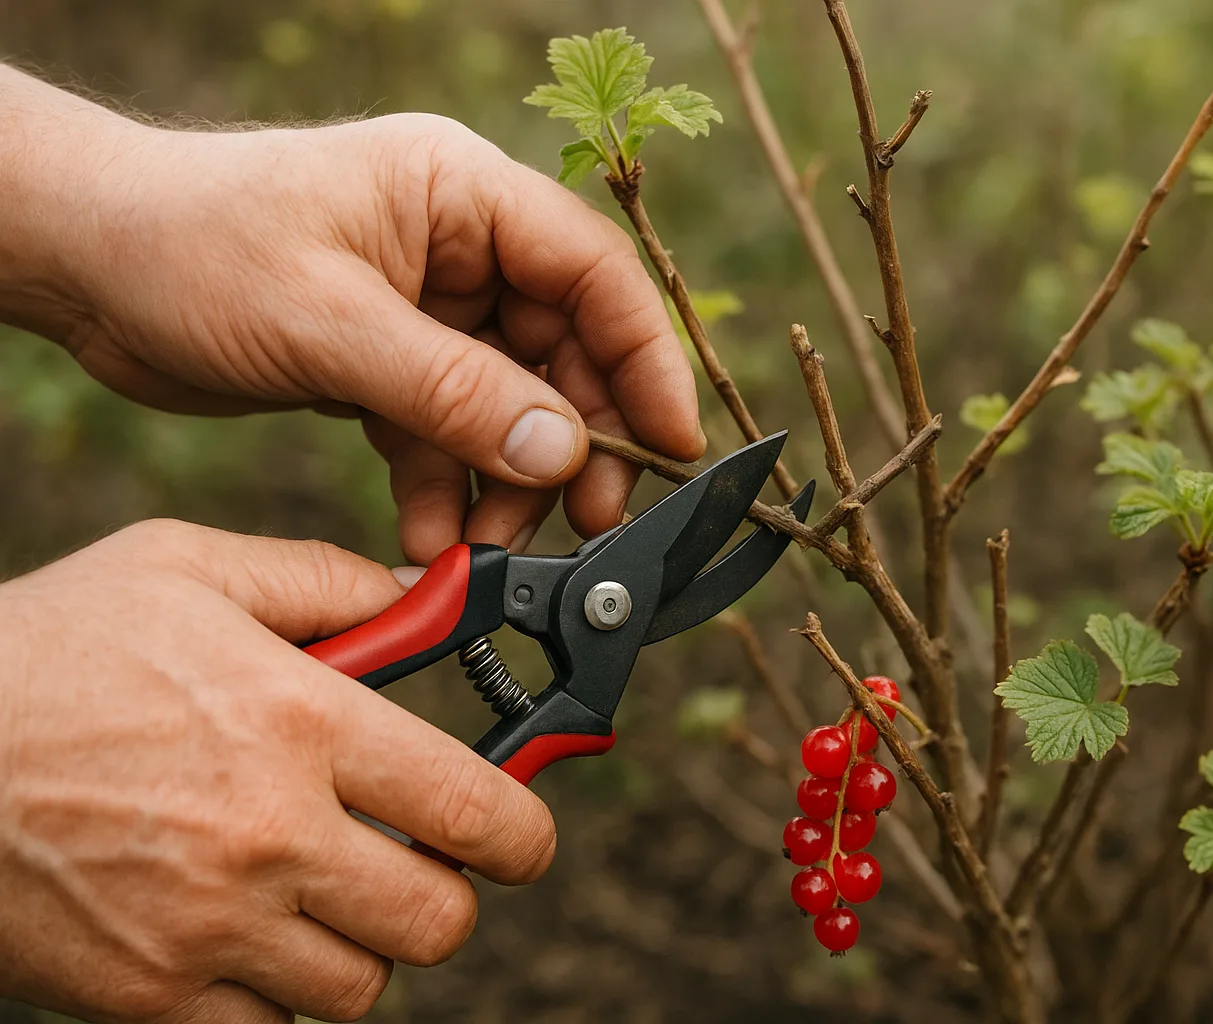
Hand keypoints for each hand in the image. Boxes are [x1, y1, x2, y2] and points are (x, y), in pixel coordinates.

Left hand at [0, 69, 704, 563]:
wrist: (85, 266)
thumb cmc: (191, 247)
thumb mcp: (329, 323)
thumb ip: (453, 392)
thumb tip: (564, 454)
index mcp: (463, 193)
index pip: (593, 274)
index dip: (646, 360)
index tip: (671, 448)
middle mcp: (462, 246)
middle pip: (565, 352)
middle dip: (571, 445)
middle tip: (582, 523)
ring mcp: (430, 306)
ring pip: (511, 406)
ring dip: (505, 484)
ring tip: (478, 550)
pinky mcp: (392, 361)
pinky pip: (449, 434)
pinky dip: (447, 488)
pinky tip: (429, 538)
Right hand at [0, 519, 555, 1022]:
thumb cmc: (47, 646)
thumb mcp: (188, 570)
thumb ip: (325, 581)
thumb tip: (424, 596)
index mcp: (301, 724)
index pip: (478, 809)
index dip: (525, 829)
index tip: (521, 829)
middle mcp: (269, 834)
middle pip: (440, 922)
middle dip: (447, 894)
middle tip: (414, 860)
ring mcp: (207, 928)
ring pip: (360, 986)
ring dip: (359, 944)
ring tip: (317, 889)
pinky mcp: (145, 994)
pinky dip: (272, 993)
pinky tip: (243, 931)